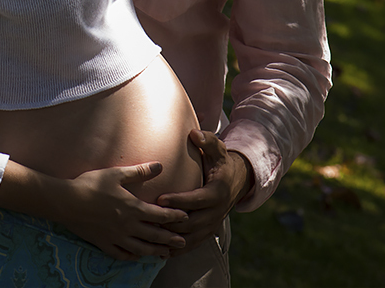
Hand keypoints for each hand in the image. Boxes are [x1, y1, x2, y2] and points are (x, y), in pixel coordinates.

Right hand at [56, 163, 189, 260]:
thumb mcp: (115, 174)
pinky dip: (132, 256)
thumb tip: (159, 165)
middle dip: (171, 238)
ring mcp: (117, 237)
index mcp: (133, 208)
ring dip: (156, 251)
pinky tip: (137, 256)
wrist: (66, 202)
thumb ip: (139, 172)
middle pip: (155, 235)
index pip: (161, 215)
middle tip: (183, 242)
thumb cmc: (90, 184)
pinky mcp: (104, 244)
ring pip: (142, 248)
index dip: (175, 217)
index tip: (185, 218)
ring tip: (165, 253)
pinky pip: (122, 254)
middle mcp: (128, 226)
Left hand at [156, 130, 254, 249]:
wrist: (237, 182)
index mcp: (217, 193)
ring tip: (149, 233)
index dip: (179, 200)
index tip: (159, 198)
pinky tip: (160, 250)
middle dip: (170, 221)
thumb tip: (194, 133)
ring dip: (171, 237)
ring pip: (191, 237)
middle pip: (192, 222)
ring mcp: (213, 224)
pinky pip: (193, 244)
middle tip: (148, 218)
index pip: (197, 199)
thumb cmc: (221, 163)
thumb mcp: (218, 149)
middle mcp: (216, 212)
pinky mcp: (208, 232)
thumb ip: (207, 141)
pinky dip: (178, 249)